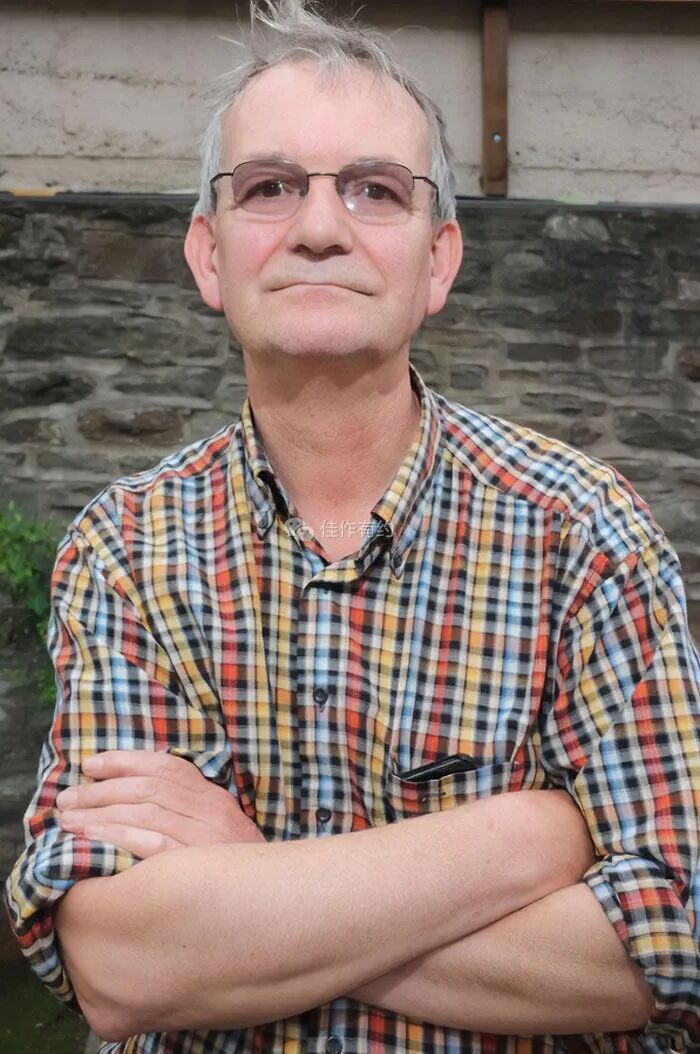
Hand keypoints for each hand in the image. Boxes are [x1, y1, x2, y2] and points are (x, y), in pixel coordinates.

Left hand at [55, 749, 264, 857]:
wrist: (276, 904)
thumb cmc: (235, 873)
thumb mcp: (217, 833)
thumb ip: (186, 813)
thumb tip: (133, 801)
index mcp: (214, 798)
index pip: (166, 766)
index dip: (124, 761)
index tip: (91, 765)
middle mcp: (211, 811)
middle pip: (148, 787)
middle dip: (101, 790)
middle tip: (67, 798)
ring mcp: (205, 837)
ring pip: (144, 810)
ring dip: (99, 812)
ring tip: (68, 819)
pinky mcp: (196, 864)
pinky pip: (149, 843)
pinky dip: (116, 836)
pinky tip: (91, 839)